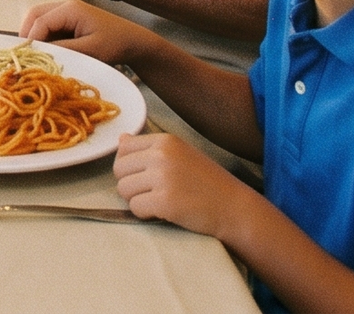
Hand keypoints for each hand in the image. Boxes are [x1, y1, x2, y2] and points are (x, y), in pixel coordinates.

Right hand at [18, 0, 157, 69]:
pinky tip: (48, 52)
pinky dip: (44, 37)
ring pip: (40, 19)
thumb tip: (39, 53)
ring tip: (36, 55)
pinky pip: (49, 26)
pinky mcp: (69, 20)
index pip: (39, 21)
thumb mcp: (90, 51)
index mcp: (70, 9)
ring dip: (35, 36)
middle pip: (35, 15)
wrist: (135, 42)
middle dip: (28, 34)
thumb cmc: (116, 44)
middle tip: (26, 56)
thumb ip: (64, 50)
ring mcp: (67, 11)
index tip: (29, 60)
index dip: (31, 40)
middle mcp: (65, 6)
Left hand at [112, 132, 249, 235]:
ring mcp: (162, 177)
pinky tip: (164, 212)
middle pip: (119, 169)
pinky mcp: (164, 201)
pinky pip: (135, 208)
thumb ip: (151, 148)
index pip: (124, 148)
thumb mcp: (181, 155)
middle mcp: (161, 155)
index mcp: (165, 140)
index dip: (130, 165)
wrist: (234, 208)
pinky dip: (145, 214)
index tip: (146, 176)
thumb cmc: (208, 183)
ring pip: (123, 190)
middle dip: (131, 184)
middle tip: (153, 192)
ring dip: (137, 200)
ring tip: (160, 202)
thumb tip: (121, 138)